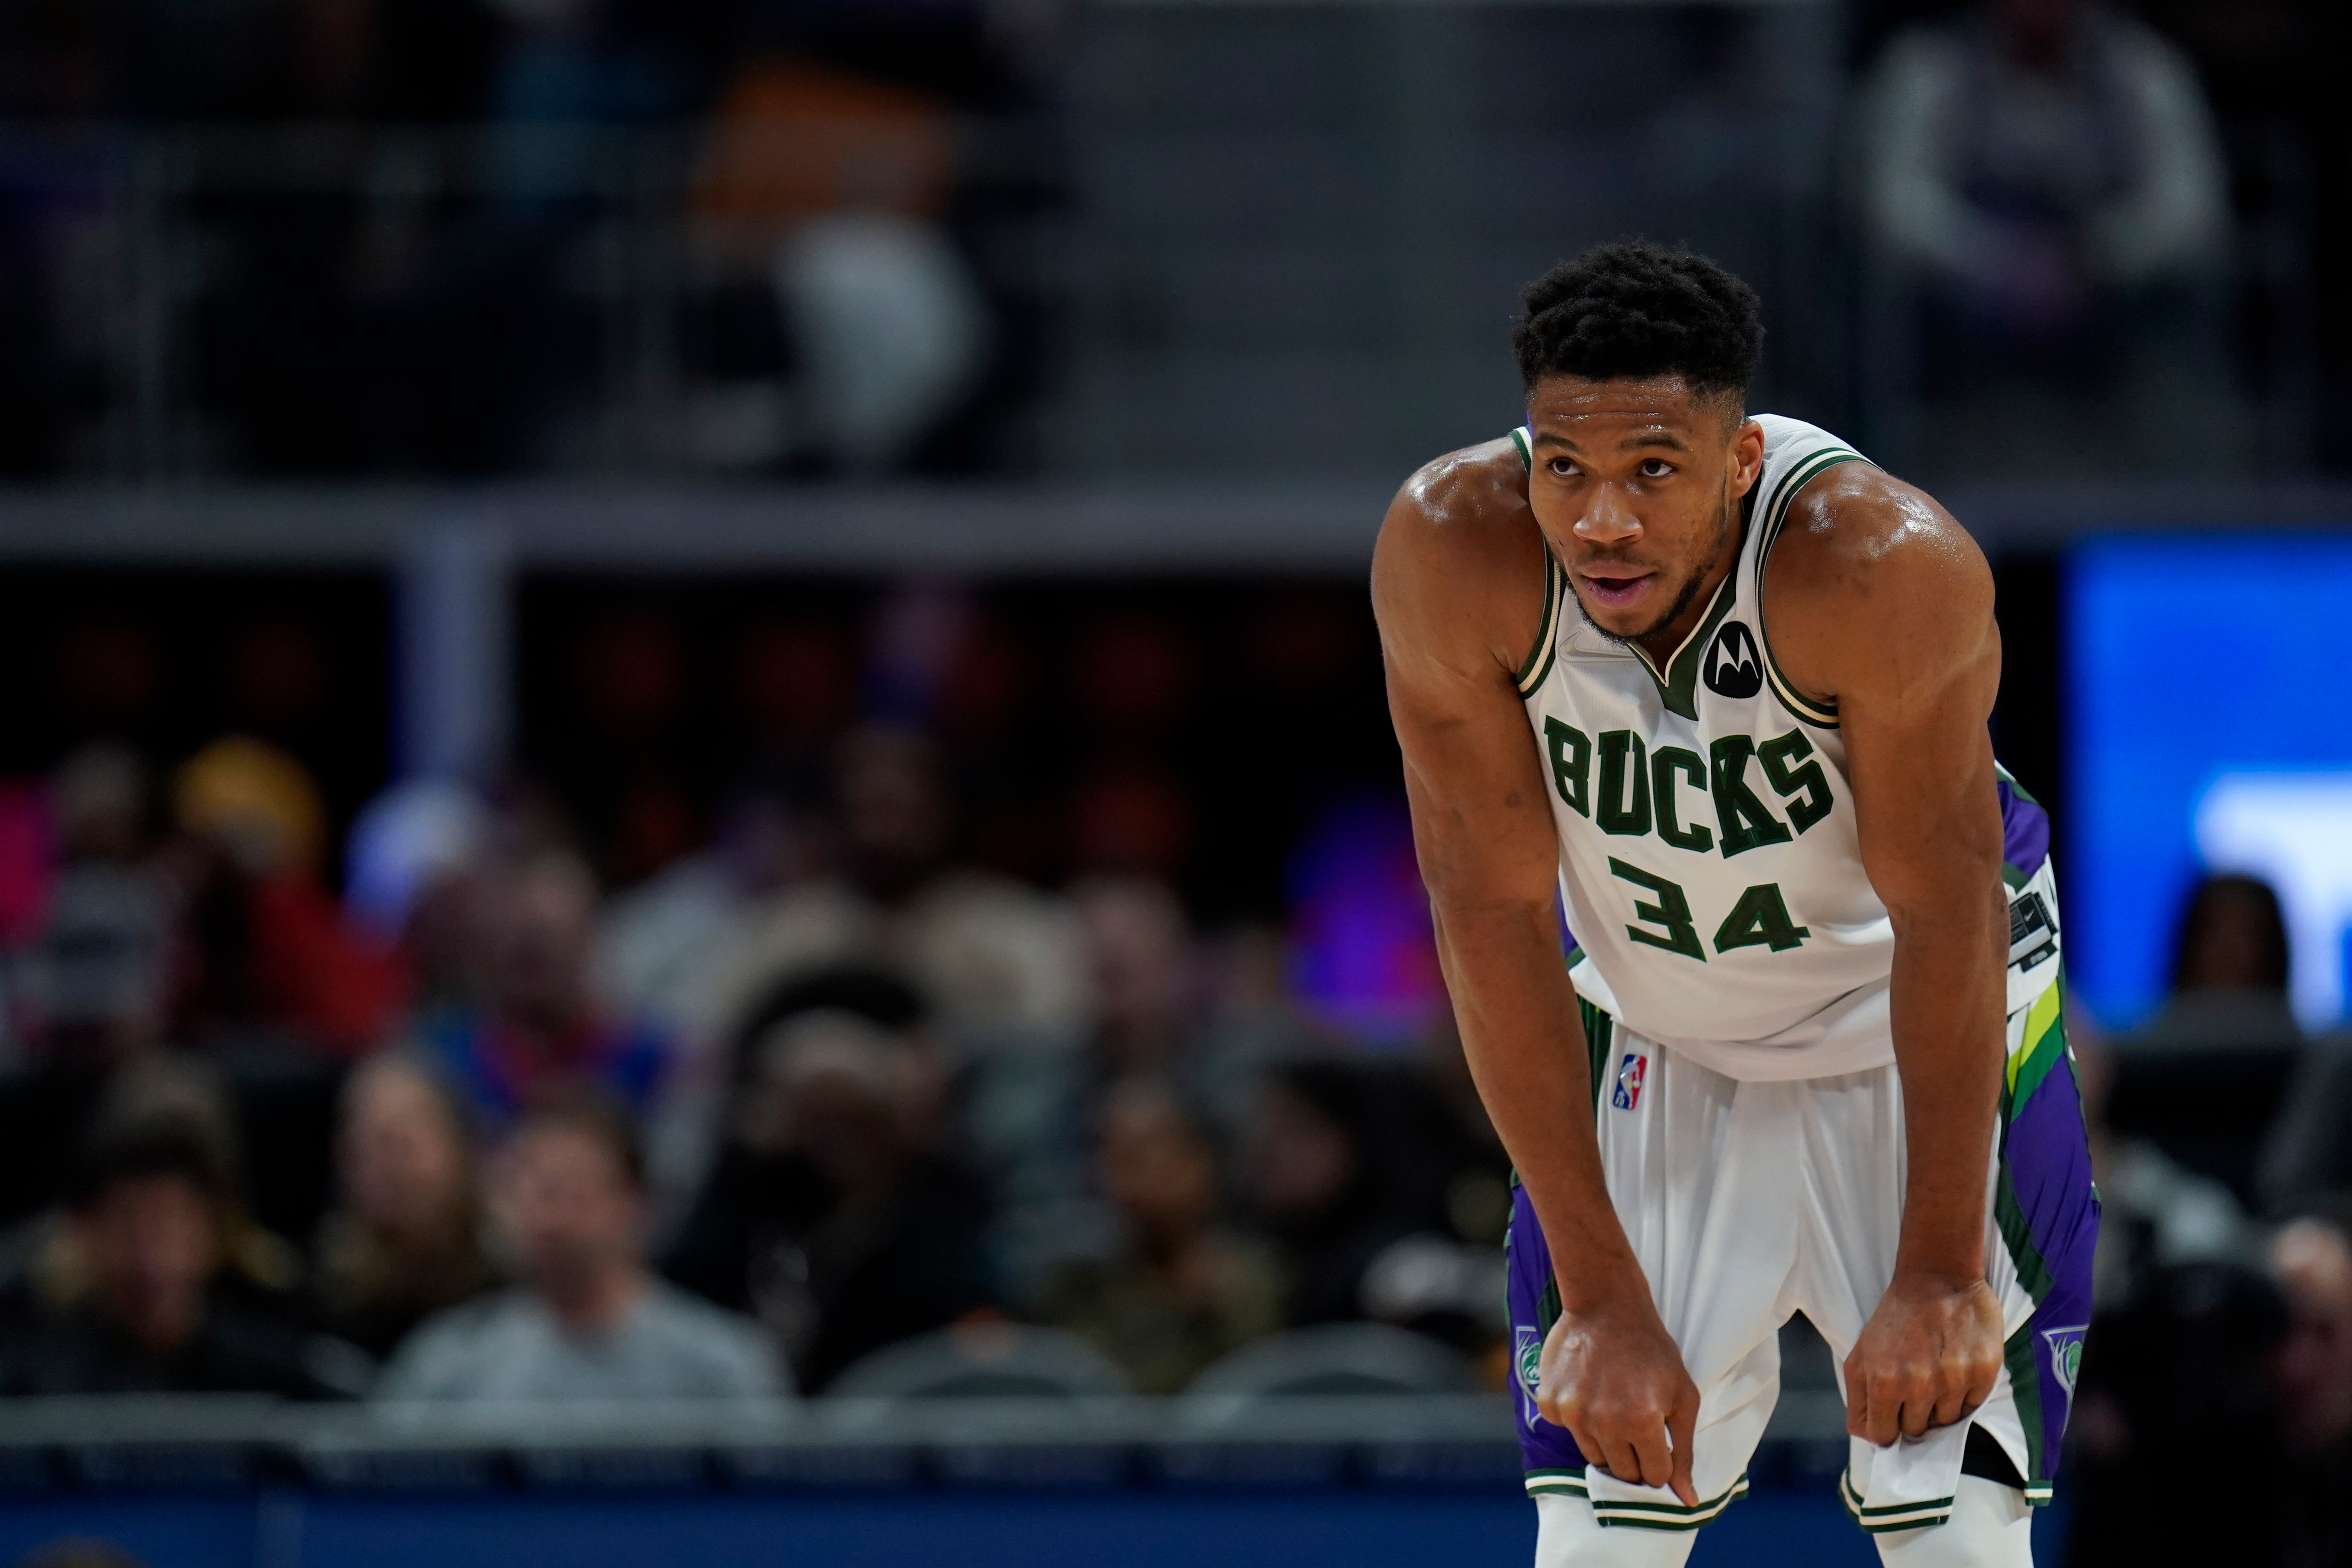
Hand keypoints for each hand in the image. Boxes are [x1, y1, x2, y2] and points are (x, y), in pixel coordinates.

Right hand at [1537, 1289, 1700, 1504]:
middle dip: (1635, 1456)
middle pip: (1623, 1472)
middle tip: (1636, 1423)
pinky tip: (1588, 1390)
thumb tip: (1688, 1501)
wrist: (1605, 1305)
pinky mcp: (1549, 1403)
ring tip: (1613, 1404)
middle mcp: (1605, 1423)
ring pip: (1594, 1456)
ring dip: (1607, 1440)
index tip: (1658, 1439)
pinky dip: (1579, 1419)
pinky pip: (1567, 1431)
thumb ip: (1685, 1451)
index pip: (1654, 1475)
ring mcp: (1573, 1414)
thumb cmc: (1651, 1349)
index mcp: (1643, 1423)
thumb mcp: (1683, 1395)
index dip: (1660, 1460)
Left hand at [1844, 1273, 2003, 1445]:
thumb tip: (1866, 1436)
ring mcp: (1954, 1381)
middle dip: (1911, 1414)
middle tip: (1914, 1385)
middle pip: (1915, 1431)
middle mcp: (1918, 1385)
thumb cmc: (1896, 1318)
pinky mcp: (1983, 1372)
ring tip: (1935, 1372)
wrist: (1937, 1278)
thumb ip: (1858, 1399)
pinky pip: (1972, 1406)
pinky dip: (1964, 1395)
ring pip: (1945, 1422)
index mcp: (1882, 1381)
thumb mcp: (1861, 1354)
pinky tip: (1956, 1368)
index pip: (1883, 1435)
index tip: (1891, 1415)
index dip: (1886, 1427)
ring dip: (1939, 1404)